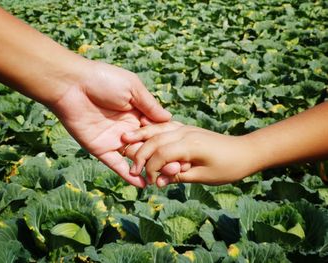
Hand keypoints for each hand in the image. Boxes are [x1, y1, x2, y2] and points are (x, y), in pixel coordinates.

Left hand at [50, 60, 170, 187]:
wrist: (72, 84)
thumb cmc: (103, 80)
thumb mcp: (133, 88)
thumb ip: (150, 105)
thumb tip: (170, 119)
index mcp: (137, 113)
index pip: (155, 131)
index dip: (167, 140)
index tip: (182, 150)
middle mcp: (128, 129)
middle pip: (148, 147)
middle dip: (161, 158)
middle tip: (175, 169)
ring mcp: (114, 140)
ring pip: (134, 158)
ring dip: (148, 169)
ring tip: (162, 179)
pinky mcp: (100, 149)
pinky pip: (115, 165)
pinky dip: (127, 175)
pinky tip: (142, 184)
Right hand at [122, 122, 256, 186]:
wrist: (245, 152)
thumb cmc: (228, 168)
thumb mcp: (203, 176)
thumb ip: (179, 176)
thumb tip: (158, 181)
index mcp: (190, 145)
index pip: (160, 153)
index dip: (151, 168)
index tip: (150, 182)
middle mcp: (185, 132)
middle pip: (155, 139)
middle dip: (140, 153)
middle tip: (131, 169)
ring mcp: (186, 128)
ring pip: (157, 129)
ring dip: (141, 136)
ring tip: (126, 140)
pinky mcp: (187, 128)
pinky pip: (165, 127)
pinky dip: (152, 130)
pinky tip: (144, 133)